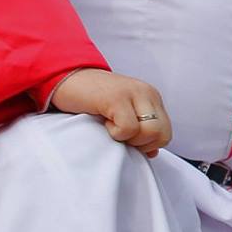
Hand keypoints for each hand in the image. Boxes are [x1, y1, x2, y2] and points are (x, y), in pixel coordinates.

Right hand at [50, 68, 171, 156]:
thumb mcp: (122, 114)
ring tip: (111, 126)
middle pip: (163, 134)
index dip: (148, 145)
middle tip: (119, 134)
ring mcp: (134, 93)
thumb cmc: (90, 100)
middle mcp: (147, 93)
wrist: (65, 78)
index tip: (126, 139)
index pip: (166, 133)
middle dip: (141, 145)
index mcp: (151, 98)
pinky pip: (129, 129)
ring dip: (129, 138)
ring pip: (151, 132)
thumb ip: (140, 129)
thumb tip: (152, 153)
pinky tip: (104, 121)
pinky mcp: (117, 98)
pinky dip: (116, 133)